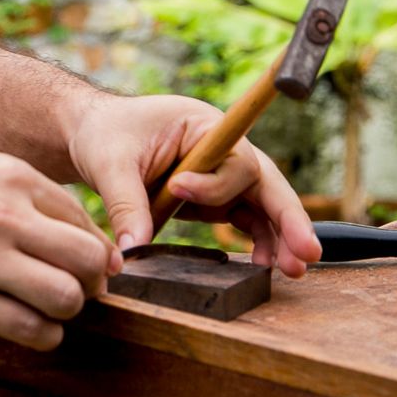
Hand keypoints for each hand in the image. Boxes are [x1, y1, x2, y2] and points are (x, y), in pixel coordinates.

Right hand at [0, 151, 120, 349]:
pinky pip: (29, 329)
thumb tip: (97, 244)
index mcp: (11, 178)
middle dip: (90, 282)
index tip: (83, 268)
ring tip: (48, 308)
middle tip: (75, 289)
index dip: (93, 253)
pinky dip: (43, 335)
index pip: (84, 223)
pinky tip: (30, 325)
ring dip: (66, 311)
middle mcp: (1, 215)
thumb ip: (34, 198)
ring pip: (65, 298)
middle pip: (87, 261)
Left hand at [66, 93, 321, 277]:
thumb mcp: (109, 163)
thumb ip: (125, 204)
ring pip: (263, 205)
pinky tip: (266, 265)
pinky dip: (260, 241)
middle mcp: (222, 150)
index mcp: (202, 126)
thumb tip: (134, 250)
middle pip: (266, 182)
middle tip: (306, 251)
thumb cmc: (104, 134)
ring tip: (292, 270)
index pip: (231, 156)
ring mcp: (221, 175)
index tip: (177, 188)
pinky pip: (246, 219)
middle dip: (288, 217)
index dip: (215, 182)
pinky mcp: (214, 199)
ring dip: (281, 237)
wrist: (90, 135)